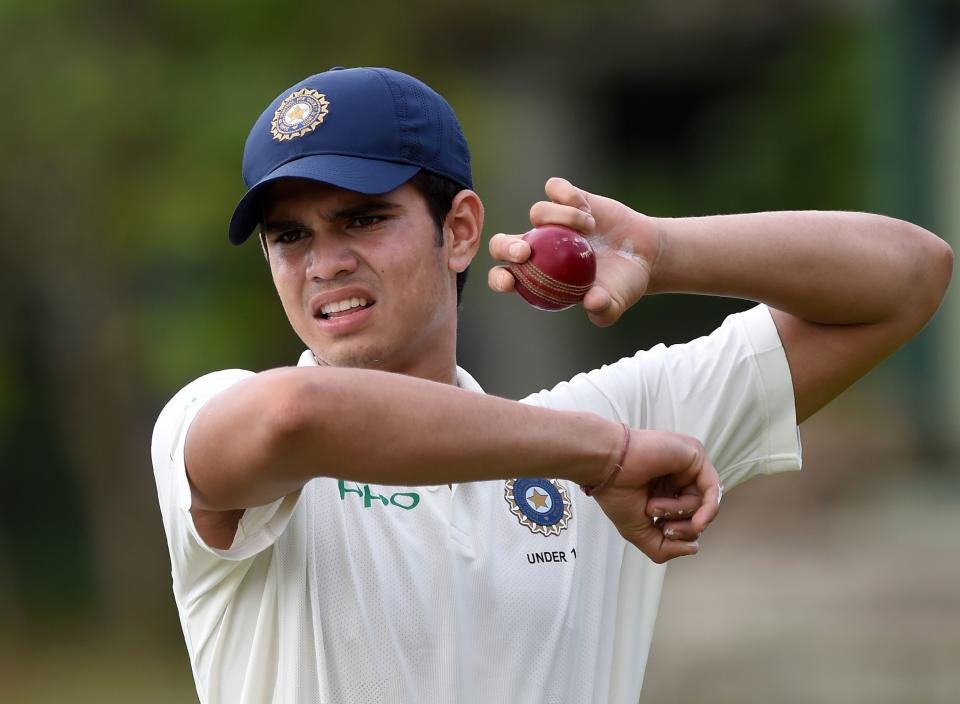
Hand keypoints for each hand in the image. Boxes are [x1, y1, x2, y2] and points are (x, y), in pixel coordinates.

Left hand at [488, 177, 661, 325]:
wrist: (644, 254)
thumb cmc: (623, 283)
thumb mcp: (616, 302)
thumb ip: (604, 309)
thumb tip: (592, 302)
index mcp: (538, 276)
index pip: (503, 277)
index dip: (499, 279)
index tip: (511, 281)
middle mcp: (538, 247)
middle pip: (502, 243)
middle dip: (504, 246)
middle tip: (525, 252)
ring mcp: (552, 221)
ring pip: (537, 211)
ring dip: (561, 217)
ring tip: (589, 228)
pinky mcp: (568, 198)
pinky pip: (555, 188)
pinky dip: (568, 196)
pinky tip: (587, 209)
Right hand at [590, 428, 720, 562]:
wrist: (606, 466)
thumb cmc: (615, 492)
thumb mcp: (638, 533)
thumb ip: (663, 549)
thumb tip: (692, 548)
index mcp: (664, 493)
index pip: (687, 521)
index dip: (677, 535)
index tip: (658, 531)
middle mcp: (678, 479)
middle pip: (699, 514)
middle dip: (682, 528)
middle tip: (660, 524)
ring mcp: (687, 467)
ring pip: (704, 504)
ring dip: (678, 513)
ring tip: (653, 505)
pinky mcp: (695, 457)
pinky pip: (713, 490)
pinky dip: (708, 511)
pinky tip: (698, 523)